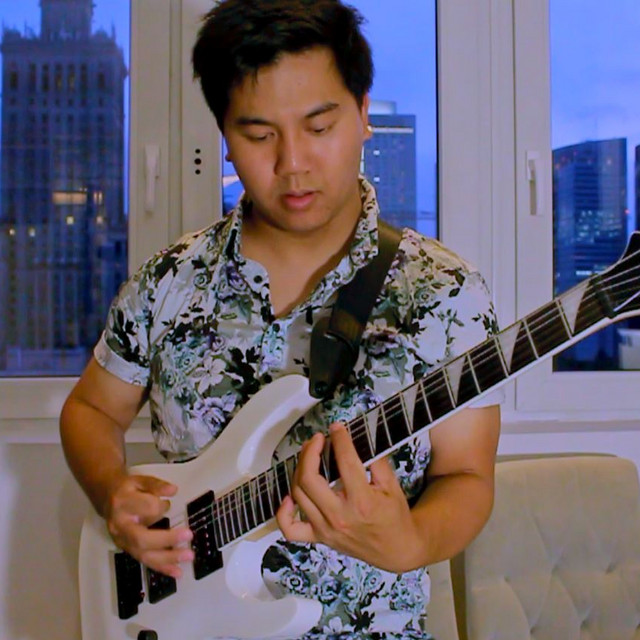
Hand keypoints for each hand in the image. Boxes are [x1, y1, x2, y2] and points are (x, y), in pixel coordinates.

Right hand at [104, 474, 193, 578]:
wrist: (107, 497)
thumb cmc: (127, 489)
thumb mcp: (140, 480)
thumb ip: (156, 485)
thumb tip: (173, 490)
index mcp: (123, 503)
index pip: (146, 508)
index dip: (161, 506)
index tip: (168, 501)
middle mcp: (120, 525)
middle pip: (141, 538)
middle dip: (166, 539)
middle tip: (188, 535)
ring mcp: (122, 541)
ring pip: (143, 554)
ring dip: (167, 558)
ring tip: (188, 556)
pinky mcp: (127, 549)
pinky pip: (145, 561)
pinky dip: (162, 567)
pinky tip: (177, 571)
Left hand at [276, 424, 427, 571]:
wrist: (397, 550)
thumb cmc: (394, 517)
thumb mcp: (393, 486)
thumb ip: (376, 461)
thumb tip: (356, 439)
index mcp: (362, 502)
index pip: (344, 462)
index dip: (339, 440)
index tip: (337, 428)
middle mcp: (339, 517)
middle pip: (309, 478)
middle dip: (310, 452)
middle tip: (317, 439)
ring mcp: (326, 529)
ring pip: (298, 494)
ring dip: (299, 468)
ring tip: (309, 454)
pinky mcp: (319, 538)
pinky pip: (291, 529)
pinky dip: (284, 511)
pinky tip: (291, 494)